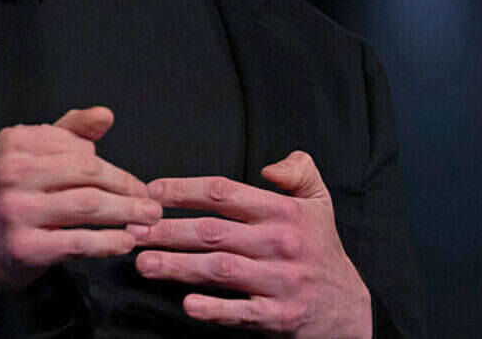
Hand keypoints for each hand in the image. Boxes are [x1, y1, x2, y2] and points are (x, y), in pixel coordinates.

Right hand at [0, 106, 161, 303]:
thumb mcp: (22, 153)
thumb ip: (66, 132)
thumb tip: (104, 115)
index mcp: (16, 144)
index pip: (80, 148)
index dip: (113, 167)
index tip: (133, 182)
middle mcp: (14, 173)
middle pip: (88, 174)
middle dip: (127, 187)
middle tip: (150, 200)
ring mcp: (18, 211)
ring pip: (88, 205)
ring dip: (126, 212)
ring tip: (147, 218)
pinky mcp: (26, 247)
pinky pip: (79, 241)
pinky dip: (108, 242)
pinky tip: (124, 241)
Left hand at [130, 151, 371, 337]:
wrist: (348, 306)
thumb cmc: (322, 248)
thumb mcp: (320, 199)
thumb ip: (298, 170)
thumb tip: (269, 166)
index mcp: (282, 212)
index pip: (223, 193)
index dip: (184, 190)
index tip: (152, 192)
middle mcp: (278, 243)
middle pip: (212, 232)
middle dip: (168, 230)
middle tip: (133, 231)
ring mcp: (278, 280)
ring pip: (219, 270)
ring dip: (178, 266)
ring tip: (143, 263)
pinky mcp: (278, 315)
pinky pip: (242, 312)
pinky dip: (215, 310)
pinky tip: (188, 304)